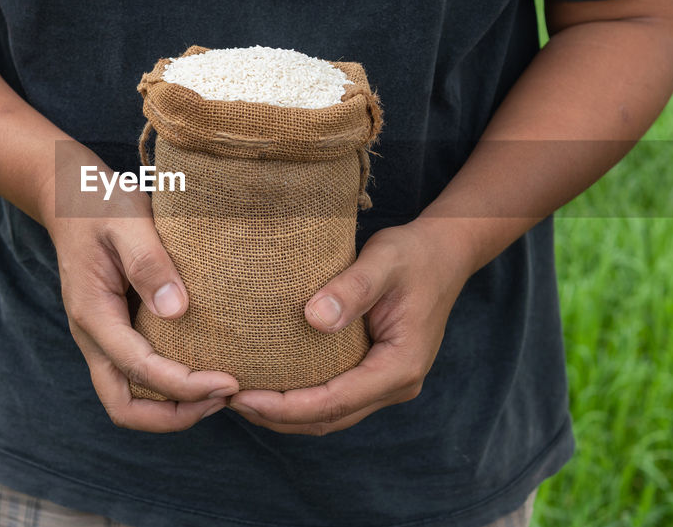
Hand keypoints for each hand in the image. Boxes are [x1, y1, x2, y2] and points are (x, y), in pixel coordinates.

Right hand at [47, 150, 239, 431]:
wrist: (70, 199)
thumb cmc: (101, 205)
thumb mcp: (127, 221)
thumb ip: (149, 263)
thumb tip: (177, 310)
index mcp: (93, 313)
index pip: (139, 369)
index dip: (185, 386)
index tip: (229, 382)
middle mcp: (92, 336)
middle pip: (124, 407)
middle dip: (175, 416)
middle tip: (224, 398)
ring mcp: (100, 339)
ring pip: (128, 399)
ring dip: (172, 409)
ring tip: (219, 393)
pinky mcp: (114, 334)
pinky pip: (137, 379)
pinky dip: (168, 390)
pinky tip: (204, 371)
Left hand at [227, 220, 469, 434]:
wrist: (444, 253)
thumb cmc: (413, 254)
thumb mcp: (384, 260)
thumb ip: (352, 289)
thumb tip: (314, 318)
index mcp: (400, 366)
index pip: (334, 402)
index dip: (285, 406)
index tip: (242, 397)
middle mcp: (396, 384)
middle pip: (329, 419)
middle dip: (277, 416)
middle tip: (228, 399)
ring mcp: (387, 383)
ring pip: (331, 415)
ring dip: (286, 413)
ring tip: (240, 397)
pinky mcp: (376, 374)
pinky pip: (335, 398)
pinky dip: (301, 399)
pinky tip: (269, 384)